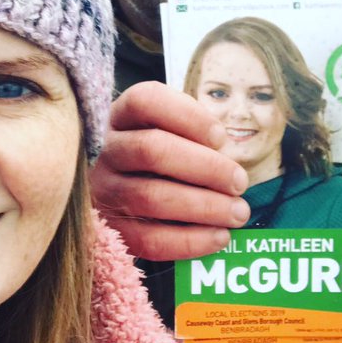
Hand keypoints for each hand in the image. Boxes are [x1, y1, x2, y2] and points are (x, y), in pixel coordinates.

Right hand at [90, 81, 249, 260]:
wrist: (115, 200)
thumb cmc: (154, 159)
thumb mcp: (166, 132)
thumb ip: (192, 135)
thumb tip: (229, 157)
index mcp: (121, 117)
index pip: (146, 101)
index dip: (188, 116)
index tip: (221, 137)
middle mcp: (104, 150)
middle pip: (151, 150)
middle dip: (205, 167)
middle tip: (239, 182)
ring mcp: (102, 190)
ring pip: (151, 197)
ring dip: (204, 206)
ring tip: (237, 212)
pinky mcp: (109, 229)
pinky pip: (149, 238)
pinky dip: (190, 240)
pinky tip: (218, 237)